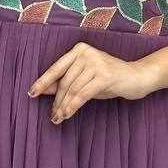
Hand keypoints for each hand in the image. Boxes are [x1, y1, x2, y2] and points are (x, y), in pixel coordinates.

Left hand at [27, 42, 158, 121]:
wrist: (136, 77)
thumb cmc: (108, 79)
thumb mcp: (84, 80)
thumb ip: (65, 82)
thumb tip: (42, 90)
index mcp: (79, 50)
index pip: (56, 68)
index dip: (43, 82)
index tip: (31, 93)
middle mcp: (86, 53)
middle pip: (64, 81)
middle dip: (56, 101)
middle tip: (52, 116)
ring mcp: (96, 62)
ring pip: (73, 89)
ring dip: (64, 106)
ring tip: (59, 118)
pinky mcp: (105, 75)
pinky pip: (83, 94)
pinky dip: (73, 106)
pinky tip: (68, 114)